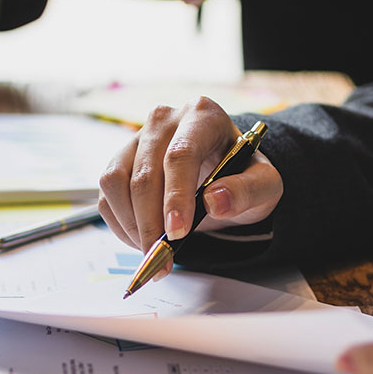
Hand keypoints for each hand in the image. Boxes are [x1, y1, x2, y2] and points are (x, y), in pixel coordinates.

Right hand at [98, 96, 281, 275]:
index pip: (181, 154)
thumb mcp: (265, 185)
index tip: (177, 232)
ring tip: (154, 251)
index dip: (175, 196)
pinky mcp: (118, 161)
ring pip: (116, 183)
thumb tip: (216, 201)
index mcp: (202, 116)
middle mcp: (163, 120)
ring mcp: (135, 139)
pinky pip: (106, 196)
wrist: (224, 176)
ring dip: (131, 224)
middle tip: (162, 257)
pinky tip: (142, 238)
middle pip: (144, 173)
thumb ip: (249, 191)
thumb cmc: (242, 177)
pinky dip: (120, 224)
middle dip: (150, 223)